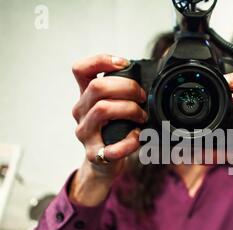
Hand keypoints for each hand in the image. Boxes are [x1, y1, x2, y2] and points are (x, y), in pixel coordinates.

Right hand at [70, 54, 146, 204]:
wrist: (104, 165)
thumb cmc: (114, 131)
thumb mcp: (114, 107)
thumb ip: (122, 92)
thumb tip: (151, 76)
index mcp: (86, 97)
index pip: (81, 69)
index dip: (101, 60)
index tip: (124, 64)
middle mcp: (81, 112)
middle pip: (97, 86)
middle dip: (127, 87)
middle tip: (142, 97)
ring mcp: (85, 133)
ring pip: (103, 109)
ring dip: (129, 109)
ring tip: (142, 117)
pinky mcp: (94, 154)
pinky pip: (112, 147)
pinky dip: (129, 142)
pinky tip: (137, 138)